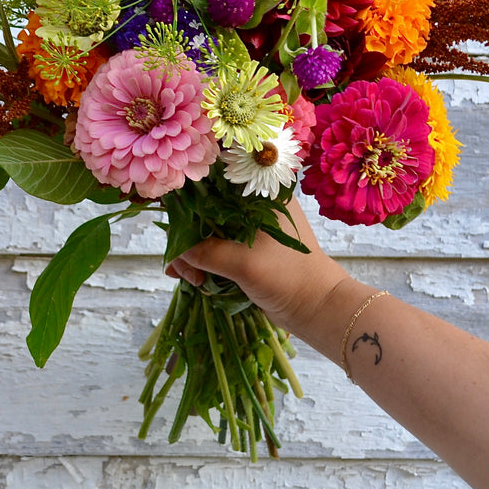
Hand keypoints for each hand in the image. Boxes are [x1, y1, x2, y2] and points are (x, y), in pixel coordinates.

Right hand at [164, 200, 351, 337]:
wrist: (318, 310)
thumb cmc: (291, 278)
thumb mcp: (245, 264)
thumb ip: (207, 252)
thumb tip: (174, 251)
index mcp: (262, 195)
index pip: (217, 179)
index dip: (190, 191)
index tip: (170, 211)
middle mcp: (254, 206)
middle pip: (205, 207)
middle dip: (185, 233)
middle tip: (179, 261)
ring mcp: (249, 228)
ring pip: (206, 229)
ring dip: (191, 252)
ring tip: (188, 277)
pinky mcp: (245, 249)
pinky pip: (213, 248)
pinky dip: (200, 261)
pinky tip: (192, 278)